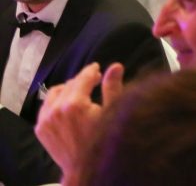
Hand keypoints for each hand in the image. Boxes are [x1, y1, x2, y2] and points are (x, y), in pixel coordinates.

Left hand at [35, 62, 123, 180]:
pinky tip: (66, 105)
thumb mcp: (112, 114)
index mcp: (75, 104)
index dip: (91, 71)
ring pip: (55, 93)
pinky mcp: (41, 129)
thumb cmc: (104, 141)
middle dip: (81, 80)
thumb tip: (115, 66)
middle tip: (93, 80)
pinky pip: (46, 106)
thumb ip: (112, 88)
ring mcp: (46, 120)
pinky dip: (55, 101)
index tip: (97, 68)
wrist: (86, 169)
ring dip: (67, 89)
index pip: (82, 78)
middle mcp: (56, 110)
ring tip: (79, 92)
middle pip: (69, 84)